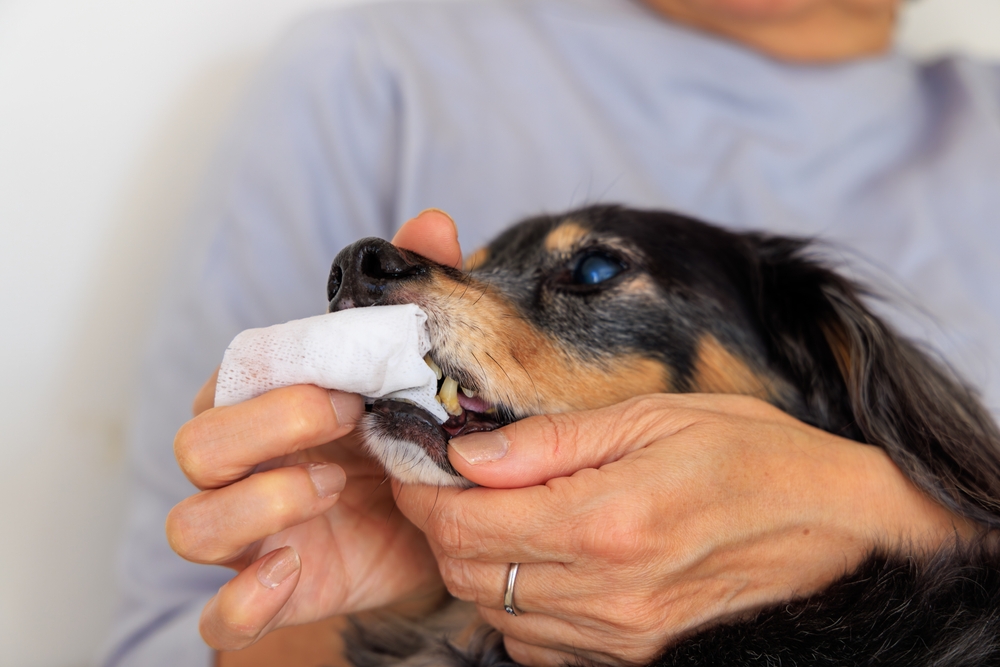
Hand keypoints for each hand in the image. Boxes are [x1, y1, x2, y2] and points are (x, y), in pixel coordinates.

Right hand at [166, 209, 463, 651]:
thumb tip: (433, 223)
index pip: (230, 381)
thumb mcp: (416, 374)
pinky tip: (293, 573)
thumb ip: (415, 301)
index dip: (276, 376)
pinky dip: (241, 600)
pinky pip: (221, 613)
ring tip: (331, 489)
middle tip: (346, 415)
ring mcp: (250, 536)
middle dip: (266, 426)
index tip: (349, 375)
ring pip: (193, 525)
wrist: (432, 528)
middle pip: (196, 445)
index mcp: (268, 407)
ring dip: (256, 505)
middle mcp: (243, 469)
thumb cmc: (405, 439)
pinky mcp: (270, 593)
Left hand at [394, 393, 972, 665]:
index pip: (469, 520)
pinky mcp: (633, 653)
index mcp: (608, 521)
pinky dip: (514, 601)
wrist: (833, 526)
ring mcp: (620, 634)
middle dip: (438, 523)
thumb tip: (467, 453)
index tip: (415, 458)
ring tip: (490, 510)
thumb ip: (552, 442)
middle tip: (445, 478)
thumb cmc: (751, 454)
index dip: (424, 490)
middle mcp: (607, 591)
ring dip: (473, 561)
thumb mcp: (653, 418)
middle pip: (470, 570)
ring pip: (494, 609)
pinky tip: (536, 558)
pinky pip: (535, 642)